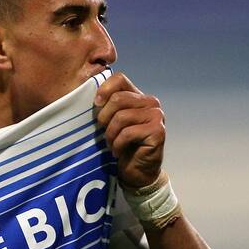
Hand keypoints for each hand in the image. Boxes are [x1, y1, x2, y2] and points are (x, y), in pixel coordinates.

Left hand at [94, 73, 164, 187]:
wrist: (136, 170)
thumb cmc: (121, 144)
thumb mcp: (110, 122)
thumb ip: (107, 106)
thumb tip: (91, 96)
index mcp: (138, 96)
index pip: (119, 79)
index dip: (104, 90)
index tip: (96, 105)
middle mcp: (150, 102)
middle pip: (117, 99)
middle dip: (104, 118)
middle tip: (104, 133)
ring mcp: (156, 115)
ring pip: (121, 117)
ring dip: (110, 134)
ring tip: (111, 144)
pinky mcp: (157, 131)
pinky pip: (127, 133)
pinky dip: (117, 144)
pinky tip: (118, 151)